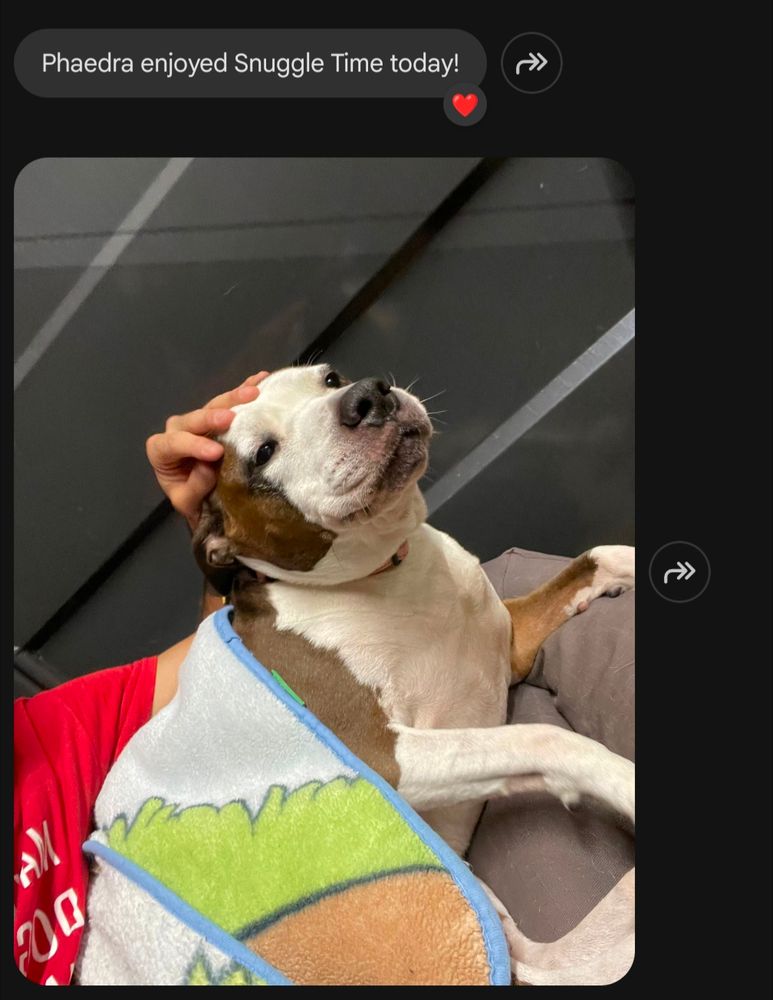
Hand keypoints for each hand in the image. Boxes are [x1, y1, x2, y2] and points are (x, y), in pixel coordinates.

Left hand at [146, 372, 268, 528]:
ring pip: (213, 406)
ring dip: (234, 399)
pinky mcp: (216, 417)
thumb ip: (194, 487)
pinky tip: (260, 380)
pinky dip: (244, 390)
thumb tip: (210, 467)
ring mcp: (198, 421)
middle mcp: (178, 429)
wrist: (202, 499)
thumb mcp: (187, 502)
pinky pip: (229, 401)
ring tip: (254, 393)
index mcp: (162, 450)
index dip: (194, 446)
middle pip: (194, 419)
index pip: (174, 444)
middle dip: (213, 417)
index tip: (216, 453)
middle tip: (231, 418)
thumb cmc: (190, 498)